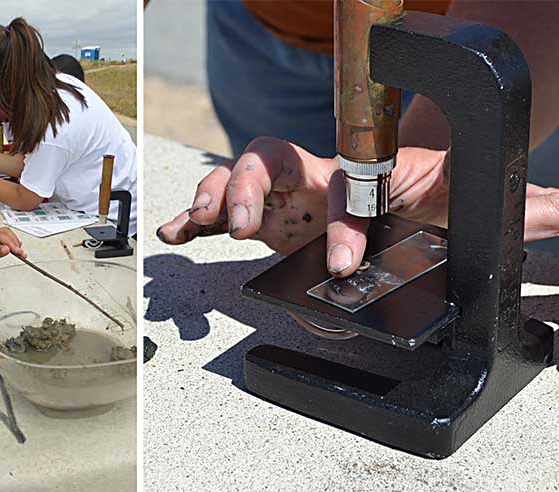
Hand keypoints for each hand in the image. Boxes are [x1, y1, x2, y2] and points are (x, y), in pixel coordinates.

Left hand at [0, 228, 24, 285]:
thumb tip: (7, 249)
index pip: (1, 235)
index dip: (11, 243)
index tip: (18, 251)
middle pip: (5, 233)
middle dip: (14, 241)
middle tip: (21, 252)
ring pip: (4, 238)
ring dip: (13, 243)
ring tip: (20, 252)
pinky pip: (1, 244)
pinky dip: (8, 248)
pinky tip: (12, 252)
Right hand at [158, 137, 558, 277]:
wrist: (395, 183)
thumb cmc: (427, 191)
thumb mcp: (465, 198)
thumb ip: (513, 205)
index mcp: (360, 173)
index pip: (344, 188)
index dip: (342, 223)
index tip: (345, 265)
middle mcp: (315, 178)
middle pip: (269, 160)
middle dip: (248, 188)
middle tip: (244, 226)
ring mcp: (284, 196)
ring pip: (235, 179)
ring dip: (212, 199)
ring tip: (195, 225)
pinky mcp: (264, 218)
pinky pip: (219, 212)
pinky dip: (193, 218)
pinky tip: (176, 235)